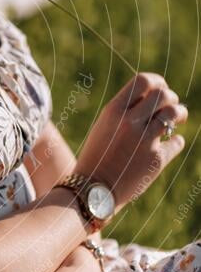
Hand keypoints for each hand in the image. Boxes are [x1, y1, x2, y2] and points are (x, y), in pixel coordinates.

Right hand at [77, 72, 187, 211]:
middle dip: (171, 98)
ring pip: (173, 113)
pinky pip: (176, 142)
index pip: (143, 81)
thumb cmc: (98, 157)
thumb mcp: (104, 126)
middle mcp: (129, 122)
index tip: (161, 88)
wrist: (92, 190)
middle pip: (163, 94)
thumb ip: (125, 111)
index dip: (157, 81)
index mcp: (113, 111)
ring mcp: (144, 141)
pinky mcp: (156, 160)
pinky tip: (170, 144)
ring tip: (178, 118)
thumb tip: (154, 98)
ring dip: (180, 113)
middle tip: (171, 105)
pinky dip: (175, 142)